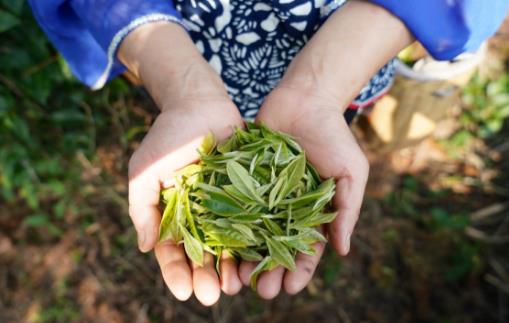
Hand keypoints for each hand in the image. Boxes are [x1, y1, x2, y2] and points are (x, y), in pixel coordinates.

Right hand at [119, 22, 243, 305]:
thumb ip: (143, 209)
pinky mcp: (248, 191)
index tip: (183, 291)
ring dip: (231, 266)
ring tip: (234, 286)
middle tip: (211, 296)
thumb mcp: (143, 173)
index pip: (173, 250)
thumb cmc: (166, 137)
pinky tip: (258, 257)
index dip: (176, 272)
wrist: (197, 102)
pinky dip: (254, 239)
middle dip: (206, 275)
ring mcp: (226, 204)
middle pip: (204, 253)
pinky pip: (253, 219)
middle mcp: (201, 213)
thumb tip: (146, 248)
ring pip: (229, 242)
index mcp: (174, 213)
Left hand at [236, 85, 367, 298]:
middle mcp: (286, 207)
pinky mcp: (244, 178)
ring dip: (247, 257)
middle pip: (276, 247)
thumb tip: (341, 251)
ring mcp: (263, 194)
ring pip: (252, 232)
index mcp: (313, 211)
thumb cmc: (334, 135)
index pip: (307, 248)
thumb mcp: (350, 172)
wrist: (306, 98)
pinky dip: (228, 225)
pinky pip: (235, 205)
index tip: (290, 287)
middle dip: (270, 270)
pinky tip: (220, 245)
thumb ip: (346, 210)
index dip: (300, 270)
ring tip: (237, 278)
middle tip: (261, 290)